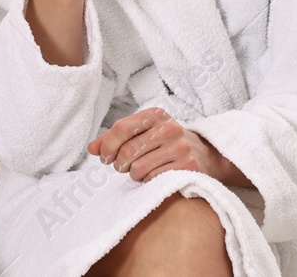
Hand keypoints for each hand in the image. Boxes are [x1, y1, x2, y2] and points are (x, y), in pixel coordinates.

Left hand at [87, 107, 245, 184]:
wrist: (206, 155)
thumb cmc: (166, 143)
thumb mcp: (143, 133)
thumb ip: (116, 138)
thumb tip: (91, 148)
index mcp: (155, 115)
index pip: (121, 128)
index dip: (107, 146)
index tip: (105, 157)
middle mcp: (168, 127)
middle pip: (127, 152)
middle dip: (120, 164)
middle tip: (124, 167)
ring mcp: (179, 146)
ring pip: (138, 168)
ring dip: (134, 175)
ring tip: (142, 171)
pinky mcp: (187, 166)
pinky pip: (153, 179)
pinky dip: (148, 181)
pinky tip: (155, 176)